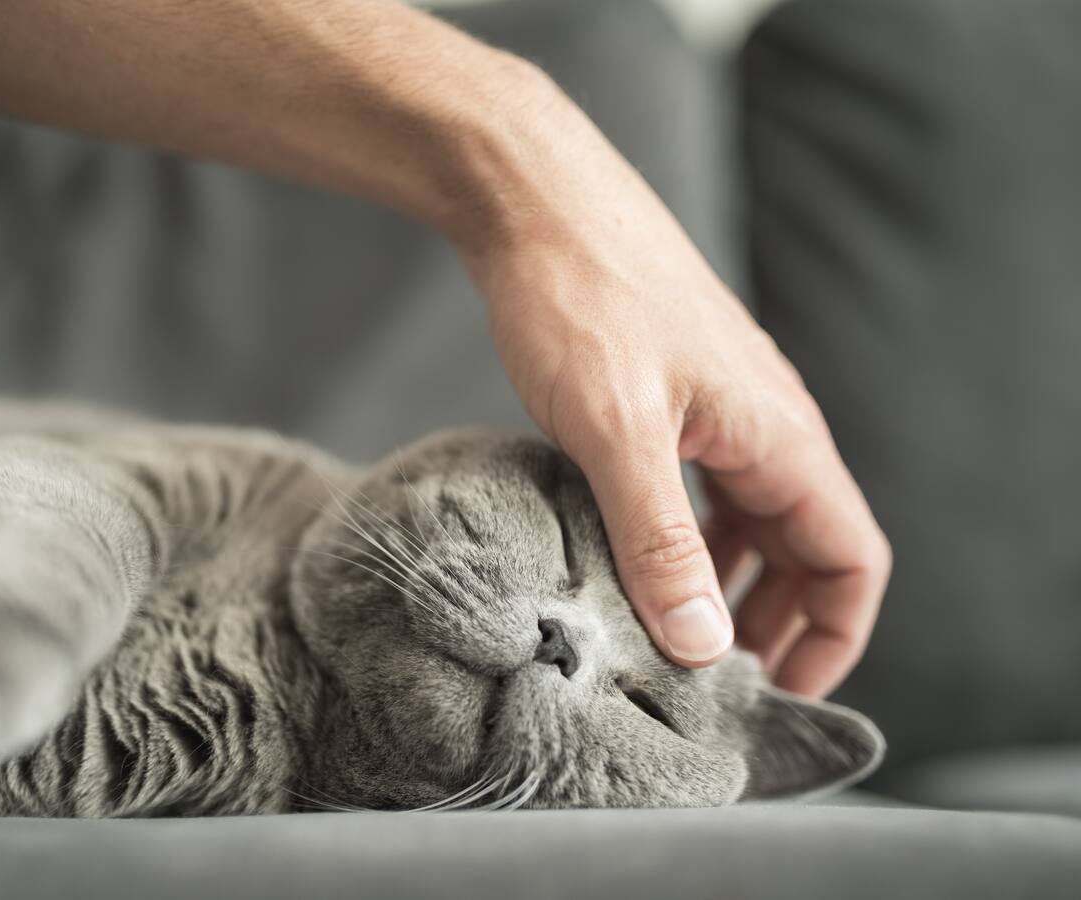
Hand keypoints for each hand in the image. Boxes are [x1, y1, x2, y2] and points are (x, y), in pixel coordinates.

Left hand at [457, 96, 889, 696]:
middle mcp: (762, 424)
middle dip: (773, 622)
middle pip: (803, 547)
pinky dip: (681, 538)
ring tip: (669, 637)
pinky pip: (698, 488)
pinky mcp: (667, 399)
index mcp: (777, 435)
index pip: (850, 557)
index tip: (778, 696)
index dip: (832, 636)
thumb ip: (659, 540)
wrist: (531, 199)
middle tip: (713, 682)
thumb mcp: (617, 431)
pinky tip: (631, 562)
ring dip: (724, 583)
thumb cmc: (579, 296)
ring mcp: (715, 409)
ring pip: (747, 520)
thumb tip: (703, 643)